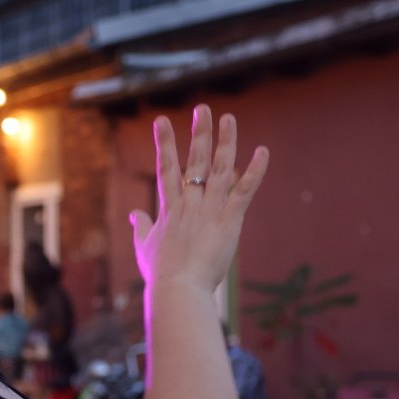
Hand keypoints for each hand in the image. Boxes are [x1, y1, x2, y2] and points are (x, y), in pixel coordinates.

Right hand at [130, 105, 267, 293]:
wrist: (177, 289)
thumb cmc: (160, 273)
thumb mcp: (144, 246)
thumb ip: (141, 226)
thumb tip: (135, 213)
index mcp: (169, 207)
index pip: (166, 167)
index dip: (164, 142)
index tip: (161, 120)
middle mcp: (189, 203)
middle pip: (195, 160)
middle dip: (199, 133)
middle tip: (202, 109)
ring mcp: (209, 210)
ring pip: (220, 169)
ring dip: (226, 142)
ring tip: (229, 118)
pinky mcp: (228, 222)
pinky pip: (244, 191)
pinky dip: (255, 171)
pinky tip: (262, 151)